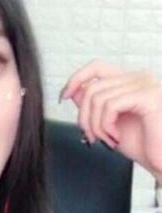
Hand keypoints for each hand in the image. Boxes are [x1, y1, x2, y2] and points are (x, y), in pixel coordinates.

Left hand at [59, 59, 161, 180]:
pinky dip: (106, 125)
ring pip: (97, 98)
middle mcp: (139, 78)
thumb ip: (94, 104)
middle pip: (92, 87)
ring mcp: (145, 85)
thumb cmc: (143, 145)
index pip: (97, 67)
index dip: (76, 78)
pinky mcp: (148, 97)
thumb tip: (73, 90)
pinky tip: (116, 137)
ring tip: (106, 140)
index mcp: (131, 81)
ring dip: (95, 125)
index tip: (64, 95)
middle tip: (89, 135)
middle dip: (83, 115)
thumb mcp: (109, 122)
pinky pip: (110, 105)